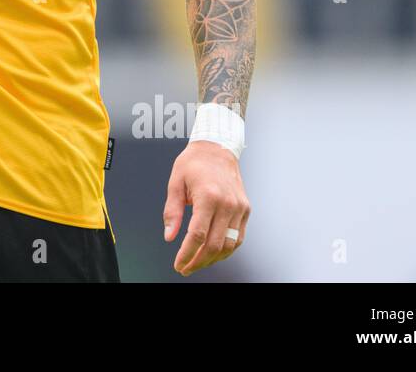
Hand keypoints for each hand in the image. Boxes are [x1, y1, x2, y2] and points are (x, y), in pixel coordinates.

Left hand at [162, 140, 250, 275]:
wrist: (217, 148)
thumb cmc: (193, 164)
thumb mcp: (175, 183)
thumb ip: (172, 212)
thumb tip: (169, 236)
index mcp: (209, 196)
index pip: (198, 235)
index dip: (187, 253)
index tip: (178, 264)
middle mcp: (228, 204)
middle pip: (214, 245)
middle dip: (198, 261)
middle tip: (185, 268)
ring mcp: (240, 208)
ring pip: (229, 245)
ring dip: (213, 259)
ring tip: (197, 263)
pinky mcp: (246, 209)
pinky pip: (238, 237)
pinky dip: (226, 249)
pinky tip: (213, 253)